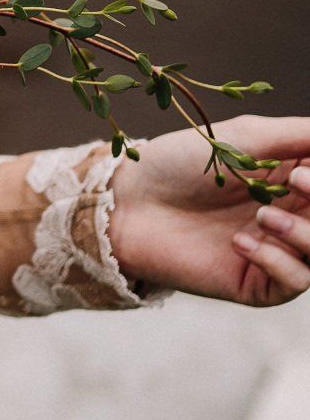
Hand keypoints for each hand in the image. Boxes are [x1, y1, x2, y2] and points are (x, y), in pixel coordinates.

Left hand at [108, 116, 309, 303]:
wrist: (128, 204)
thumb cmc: (181, 162)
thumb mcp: (246, 137)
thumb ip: (300, 135)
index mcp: (300, 179)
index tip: (304, 171)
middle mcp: (296, 216)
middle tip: (298, 183)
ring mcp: (280, 251)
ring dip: (307, 234)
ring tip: (263, 215)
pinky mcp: (258, 284)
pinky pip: (295, 281)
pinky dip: (277, 261)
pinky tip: (239, 243)